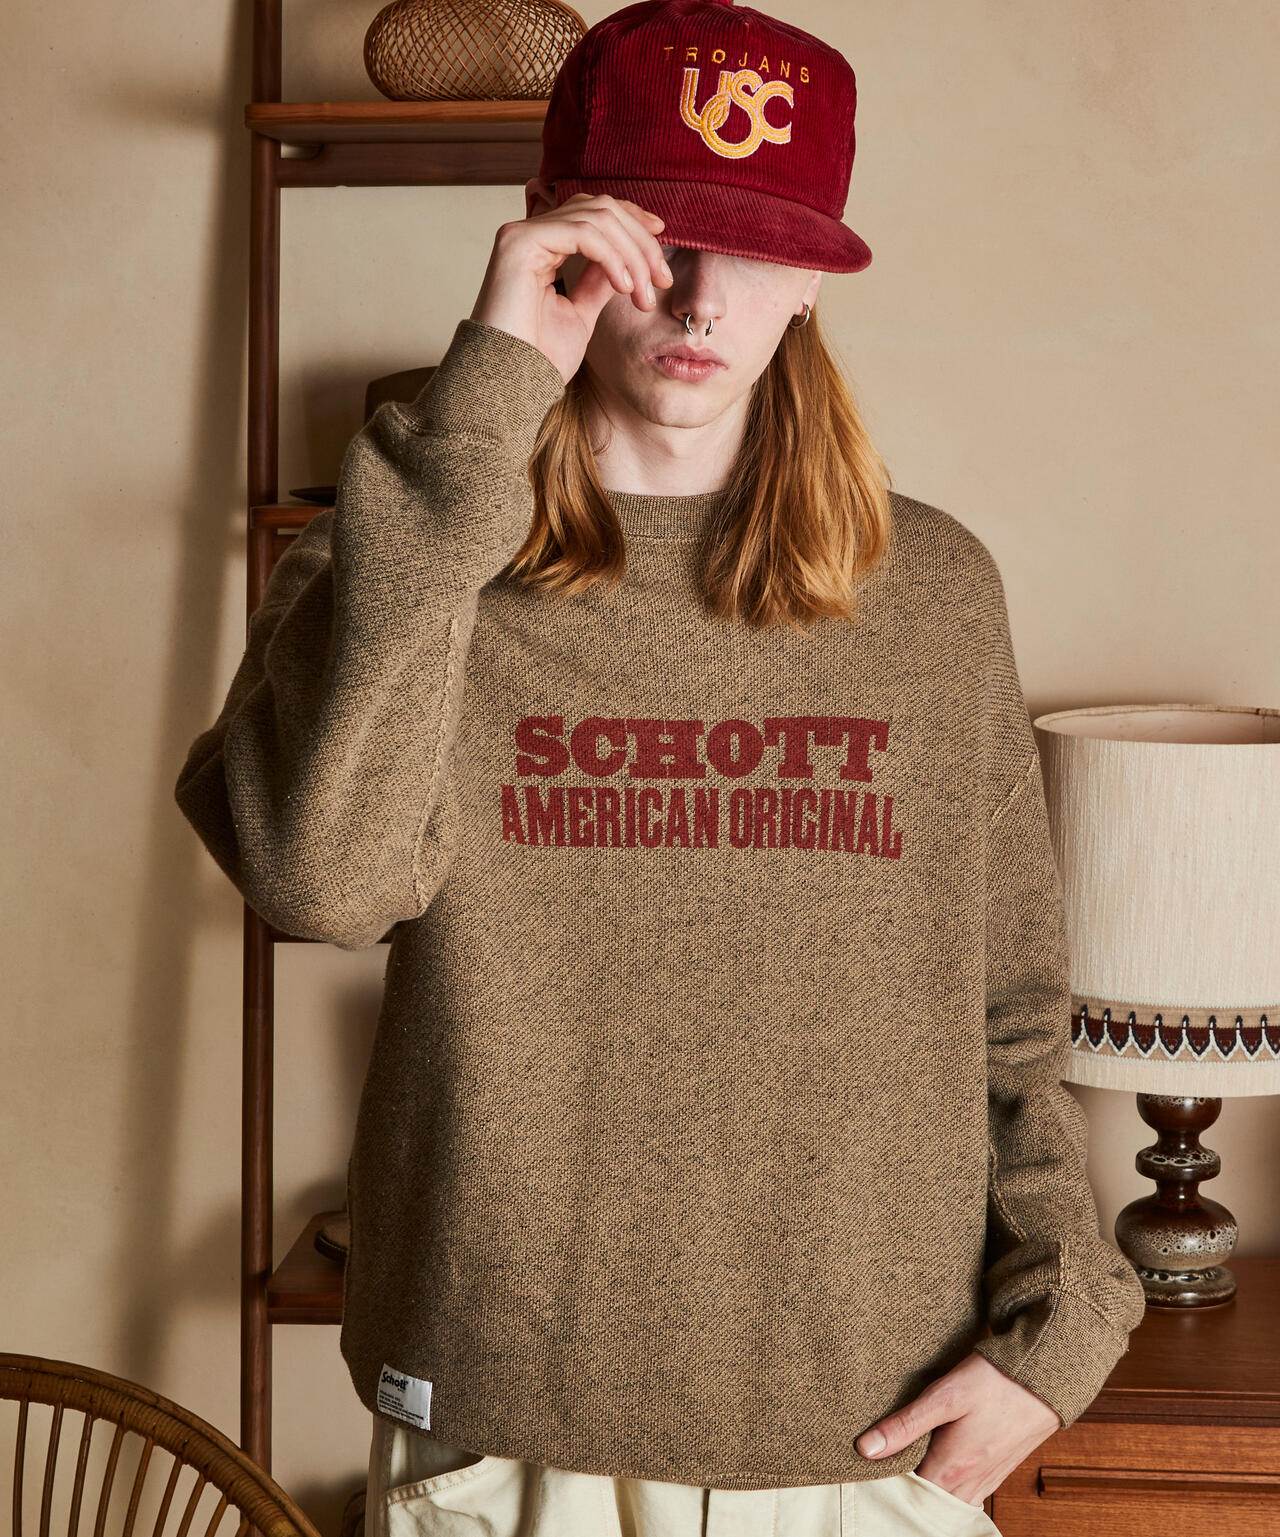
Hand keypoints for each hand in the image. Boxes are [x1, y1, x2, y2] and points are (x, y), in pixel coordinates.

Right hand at [470, 191, 674, 384]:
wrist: (509, 385)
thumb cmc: (537, 360)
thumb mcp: (580, 314)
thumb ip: (598, 282)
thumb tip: (625, 261)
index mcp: (540, 247)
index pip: (593, 213)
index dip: (632, 222)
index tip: (661, 249)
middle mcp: (528, 234)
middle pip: (600, 208)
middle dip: (640, 242)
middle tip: (662, 280)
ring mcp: (521, 235)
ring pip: (597, 217)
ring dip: (633, 255)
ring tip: (645, 295)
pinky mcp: (519, 243)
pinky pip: (583, 233)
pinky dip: (613, 257)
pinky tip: (625, 287)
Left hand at [854, 1351, 1060, 1506]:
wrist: (1043, 1375)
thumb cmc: (993, 1381)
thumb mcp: (944, 1395)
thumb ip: (905, 1424)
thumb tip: (865, 1449)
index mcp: (952, 1470)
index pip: (908, 1494)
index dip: (887, 1481)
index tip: (870, 1464)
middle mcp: (971, 1484)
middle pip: (929, 1501)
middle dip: (908, 1488)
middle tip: (887, 1462)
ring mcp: (988, 1480)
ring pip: (949, 1499)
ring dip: (930, 1486)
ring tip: (910, 1460)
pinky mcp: (999, 1470)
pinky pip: (969, 1492)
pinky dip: (950, 1485)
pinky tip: (941, 1461)